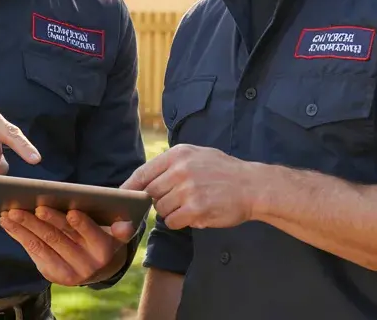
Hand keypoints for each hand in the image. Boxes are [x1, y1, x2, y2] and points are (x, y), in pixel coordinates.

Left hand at [0, 206, 134, 285]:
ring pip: (44, 244)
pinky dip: (19, 236)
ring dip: (24, 227)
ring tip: (10, 212)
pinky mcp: (54, 275)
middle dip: (45, 221)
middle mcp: (89, 264)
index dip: (82, 224)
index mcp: (107, 248)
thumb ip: (123, 218)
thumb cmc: (104, 233)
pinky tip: (7, 223)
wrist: (101, 266)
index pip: (93, 234)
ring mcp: (70, 272)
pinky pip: (34, 252)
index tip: (72, 212)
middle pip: (62, 237)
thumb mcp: (117, 226)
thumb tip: (130, 214)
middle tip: (30, 206)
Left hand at [120, 144, 260, 230]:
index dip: (130, 186)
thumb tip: (144, 180)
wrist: (253, 186)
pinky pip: (173, 221)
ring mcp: (188, 189)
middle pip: (151, 193)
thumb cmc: (224, 171)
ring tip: (191, 205)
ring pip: (161, 209)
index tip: (122, 196)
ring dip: (172, 212)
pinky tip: (195, 215)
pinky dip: (180, 222)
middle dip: (159, 200)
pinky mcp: (196, 208)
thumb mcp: (197, 155)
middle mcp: (180, 170)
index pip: (143, 172)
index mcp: (178, 155)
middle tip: (176, 201)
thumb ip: (171, 165)